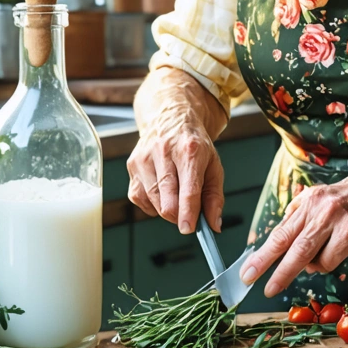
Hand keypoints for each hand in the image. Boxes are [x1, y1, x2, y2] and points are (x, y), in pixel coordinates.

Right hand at [127, 68, 226, 234]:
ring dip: (165, 209)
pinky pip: (139, 198)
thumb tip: (213, 225)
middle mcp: (164, 152)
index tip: (189, 228)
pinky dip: (151, 203)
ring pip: (153, 201)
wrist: (171, 118)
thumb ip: (215, 197)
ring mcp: (145, 158)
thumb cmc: (193, 144)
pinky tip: (160, 190)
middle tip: (187, 213)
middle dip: (178, 216)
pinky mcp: (132, 165)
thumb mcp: (213, 166)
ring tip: (175, 194)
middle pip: (167, 200)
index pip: (188, 190)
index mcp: (190, 151)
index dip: (188, 214)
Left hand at [241, 173, 347, 296]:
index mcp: (307, 201)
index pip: (279, 232)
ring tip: (319, 255)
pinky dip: (326, 265)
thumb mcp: (319, 199)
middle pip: (290, 246)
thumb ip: (298, 217)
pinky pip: (330, 261)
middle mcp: (319, 208)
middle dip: (273, 270)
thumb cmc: (347, 200)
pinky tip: (334, 253)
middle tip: (259, 285)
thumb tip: (278, 242)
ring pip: (310, 257)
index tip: (247, 271)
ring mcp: (336, 220)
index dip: (262, 254)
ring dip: (308, 266)